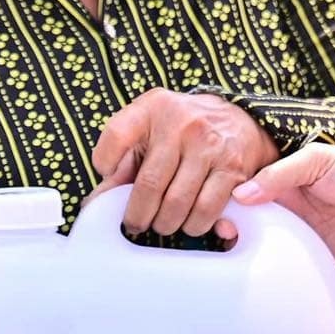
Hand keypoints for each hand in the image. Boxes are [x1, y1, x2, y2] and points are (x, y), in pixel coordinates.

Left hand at [91, 89, 278, 237]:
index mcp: (153, 108)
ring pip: (177, 204)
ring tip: (164, 222)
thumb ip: (123, 160)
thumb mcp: (150, 129)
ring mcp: (209, 145)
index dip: (104, 164)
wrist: (239, 118)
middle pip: (148, 185)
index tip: (107, 176)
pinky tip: (189, 221)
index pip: (116, 136)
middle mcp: (181, 123)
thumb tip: (96, 203)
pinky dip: (194, 225)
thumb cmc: (183, 129)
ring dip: (166, 224)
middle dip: (138, 215)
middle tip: (137, 223)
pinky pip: (206, 210)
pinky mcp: (232, 167)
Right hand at [232, 144, 334, 268]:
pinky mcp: (306, 257)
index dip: (228, 191)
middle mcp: (286, 205)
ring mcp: (295, 232)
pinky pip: (278, 263)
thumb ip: (280, 173)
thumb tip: (241, 194)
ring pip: (257, 240)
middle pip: (246, 214)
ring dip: (242, 243)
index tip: (213, 199)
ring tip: (231, 243)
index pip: (246, 183)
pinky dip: (263, 265)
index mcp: (285, 177)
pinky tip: (249, 264)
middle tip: (223, 227)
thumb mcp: (318, 160)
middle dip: (229, 220)